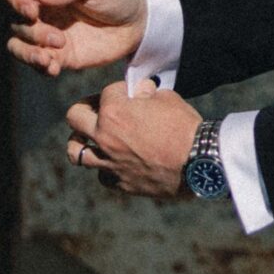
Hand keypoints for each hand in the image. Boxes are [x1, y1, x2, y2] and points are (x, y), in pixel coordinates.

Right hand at [2, 0, 147, 75]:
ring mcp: (47, 33)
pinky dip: (41, 68)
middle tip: (59, 38)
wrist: (138, 23)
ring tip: (48, 59)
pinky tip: (53, 69)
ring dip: (28, 53)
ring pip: (18, 45)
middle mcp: (41, 9)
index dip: (15, 2)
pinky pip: (39, 63)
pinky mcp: (59, 55)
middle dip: (32, 32)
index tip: (31, 11)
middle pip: (15, 21)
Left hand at [66, 78, 202, 197]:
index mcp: (114, 112)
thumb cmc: (185, 127)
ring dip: (81, 142)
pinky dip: (105, 168)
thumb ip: (147, 94)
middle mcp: (104, 137)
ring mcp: (109, 162)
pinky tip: (114, 162)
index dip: (121, 90)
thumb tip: (141, 91)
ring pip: (75, 152)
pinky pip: (101, 175)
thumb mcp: (168, 99)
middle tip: (97, 111)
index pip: (107, 92)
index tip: (131, 94)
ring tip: (89, 139)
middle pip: (74, 117)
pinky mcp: (120, 182)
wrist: (199, 163)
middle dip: (85, 109)